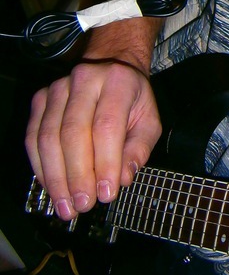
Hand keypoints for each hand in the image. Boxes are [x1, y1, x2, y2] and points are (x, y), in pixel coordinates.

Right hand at [25, 60, 161, 220]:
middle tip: (84, 205)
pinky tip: (52, 188)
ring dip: (56, 178)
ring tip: (66, 206)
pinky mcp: (40, 99)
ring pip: (48, 137)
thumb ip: (139, 149)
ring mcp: (58, 88)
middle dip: (77, 175)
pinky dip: (41, 167)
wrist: (111, 68)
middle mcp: (85, 79)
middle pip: (73, 132)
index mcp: (118, 82)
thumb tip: (122, 178)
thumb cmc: (133, 101)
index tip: (106, 194)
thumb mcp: (149, 122)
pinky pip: (33, 138)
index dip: (105, 163)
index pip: (107, 126)